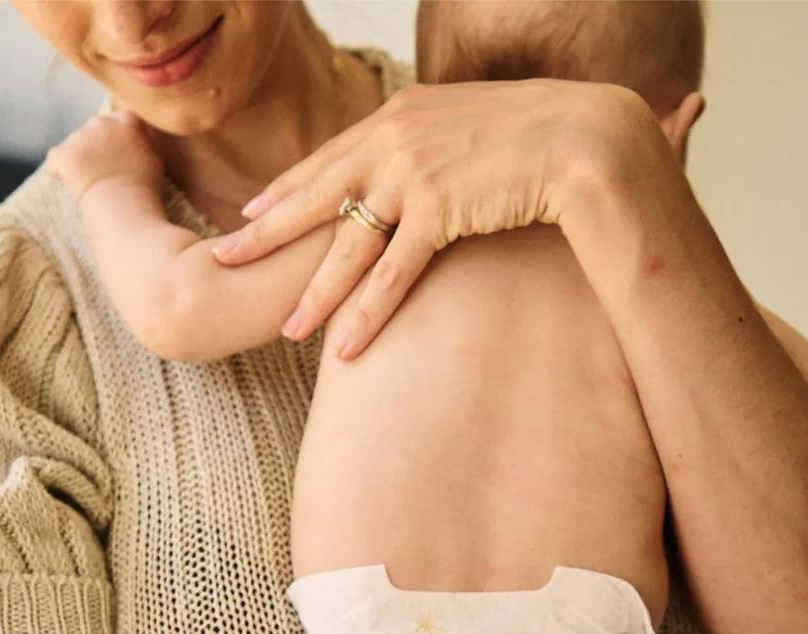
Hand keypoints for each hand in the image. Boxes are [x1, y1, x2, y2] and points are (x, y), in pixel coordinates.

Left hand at [46, 111, 163, 202]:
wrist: (123, 205)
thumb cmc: (146, 187)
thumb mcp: (157, 158)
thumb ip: (146, 141)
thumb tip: (141, 136)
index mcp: (128, 120)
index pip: (122, 122)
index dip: (122, 140)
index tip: (126, 157)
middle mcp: (102, 121)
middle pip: (97, 129)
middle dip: (100, 144)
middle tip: (108, 170)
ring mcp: (79, 136)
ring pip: (77, 144)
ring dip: (82, 158)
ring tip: (94, 182)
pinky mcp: (61, 154)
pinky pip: (57, 161)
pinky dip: (61, 172)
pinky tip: (73, 186)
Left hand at [213, 79, 645, 358]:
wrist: (585, 137)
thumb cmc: (536, 133)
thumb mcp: (467, 126)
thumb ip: (428, 145)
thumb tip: (416, 170)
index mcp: (397, 114)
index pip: (327, 159)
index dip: (286, 190)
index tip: (251, 213)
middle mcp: (393, 138)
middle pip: (314, 197)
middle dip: (265, 234)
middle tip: (223, 257)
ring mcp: (411, 172)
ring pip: (346, 245)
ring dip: (314, 293)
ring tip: (285, 331)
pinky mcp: (438, 209)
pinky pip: (392, 273)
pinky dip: (366, 312)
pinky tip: (342, 346)